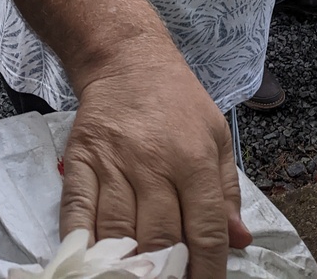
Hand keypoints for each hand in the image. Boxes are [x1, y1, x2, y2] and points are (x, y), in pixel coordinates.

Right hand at [59, 57, 251, 277]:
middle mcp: (154, 163)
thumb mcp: (216, 134)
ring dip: (126, 267)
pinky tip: (92, 261)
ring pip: (118, 234)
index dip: (208, 272)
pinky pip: (77, 213)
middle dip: (167, 275)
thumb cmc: (177, 99)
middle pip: (160, 240)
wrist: (128, 59)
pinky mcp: (80, 160)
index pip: (205, 230)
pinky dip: (82, 245)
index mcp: (194, 158)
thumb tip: (240, 241)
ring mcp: (113, 163)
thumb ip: (227, 191)